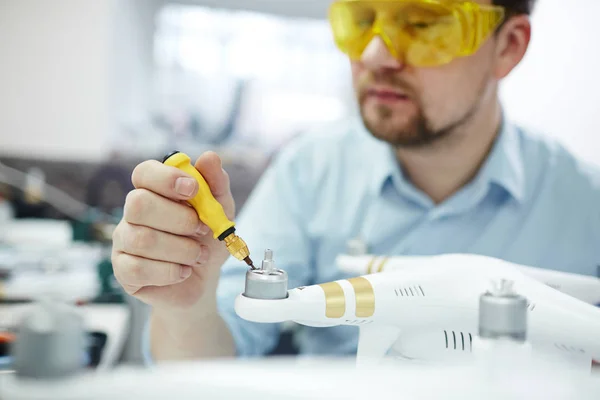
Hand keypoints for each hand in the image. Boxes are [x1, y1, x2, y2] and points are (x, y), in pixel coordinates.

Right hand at [111, 151, 233, 312]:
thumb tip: (209, 157)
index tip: (193, 189)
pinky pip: (138, 268)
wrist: (204, 280)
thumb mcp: (220, 210)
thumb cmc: (207, 240)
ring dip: (182, 249)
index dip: (166, 178)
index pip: (144, 173)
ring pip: (142, 239)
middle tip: (202, 230)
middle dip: (179, 219)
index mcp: (154, 191)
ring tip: (199, 255)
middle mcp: (133, 212)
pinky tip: (184, 271)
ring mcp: (124, 241)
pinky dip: (170, 271)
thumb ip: (216, 184)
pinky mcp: (123, 270)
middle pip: (138, 203)